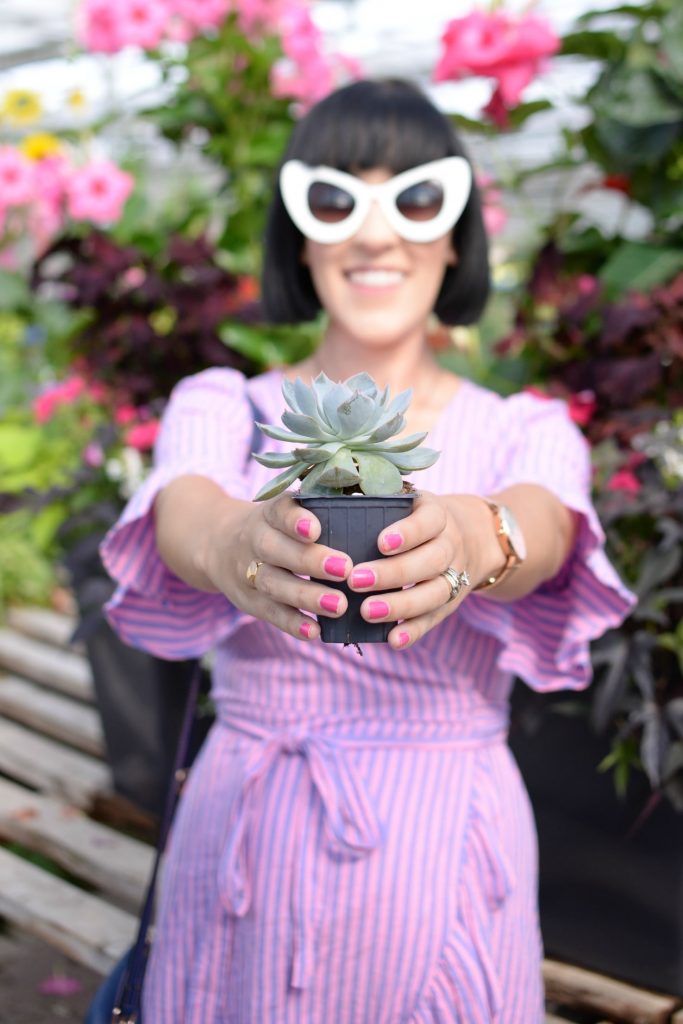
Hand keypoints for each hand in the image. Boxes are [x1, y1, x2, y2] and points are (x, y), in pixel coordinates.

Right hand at [204, 493, 354, 641]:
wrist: (218, 546)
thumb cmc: (276, 528)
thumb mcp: (285, 511)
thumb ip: (320, 510)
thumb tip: (372, 510)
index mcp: (269, 514)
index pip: (279, 512)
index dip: (295, 521)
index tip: (316, 528)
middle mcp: (255, 541)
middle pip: (276, 551)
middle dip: (310, 560)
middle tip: (344, 568)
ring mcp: (249, 573)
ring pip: (274, 585)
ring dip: (307, 597)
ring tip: (339, 605)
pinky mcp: (249, 601)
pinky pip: (270, 613)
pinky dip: (292, 624)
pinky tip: (315, 631)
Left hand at [346, 491, 478, 649]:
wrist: (469, 539)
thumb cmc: (414, 519)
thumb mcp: (406, 503)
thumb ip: (377, 507)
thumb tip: (322, 512)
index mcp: (437, 515)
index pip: (428, 521)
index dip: (408, 533)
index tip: (380, 543)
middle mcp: (450, 545)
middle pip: (430, 560)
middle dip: (393, 573)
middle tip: (355, 580)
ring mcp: (453, 576)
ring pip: (433, 592)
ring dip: (401, 605)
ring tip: (367, 612)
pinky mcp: (449, 603)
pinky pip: (434, 618)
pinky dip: (414, 631)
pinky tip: (393, 640)